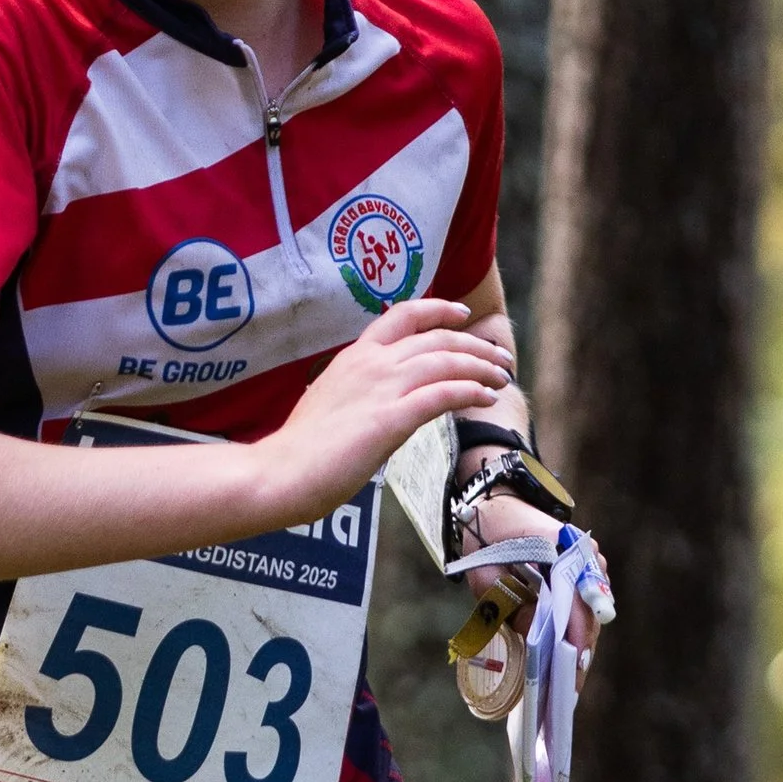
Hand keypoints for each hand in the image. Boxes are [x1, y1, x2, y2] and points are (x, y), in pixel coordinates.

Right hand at [261, 298, 512, 520]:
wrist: (280, 472)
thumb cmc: (301, 449)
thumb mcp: (332, 403)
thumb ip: (360, 393)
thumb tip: (382, 401)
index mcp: (354, 356)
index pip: (403, 315)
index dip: (438, 309)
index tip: (462, 315)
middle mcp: (371, 363)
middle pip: (437, 338)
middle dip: (475, 345)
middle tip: (499, 359)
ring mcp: (381, 388)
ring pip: (446, 361)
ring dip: (481, 368)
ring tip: (502, 379)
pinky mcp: (390, 419)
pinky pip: (443, 395)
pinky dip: (470, 392)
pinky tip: (485, 398)